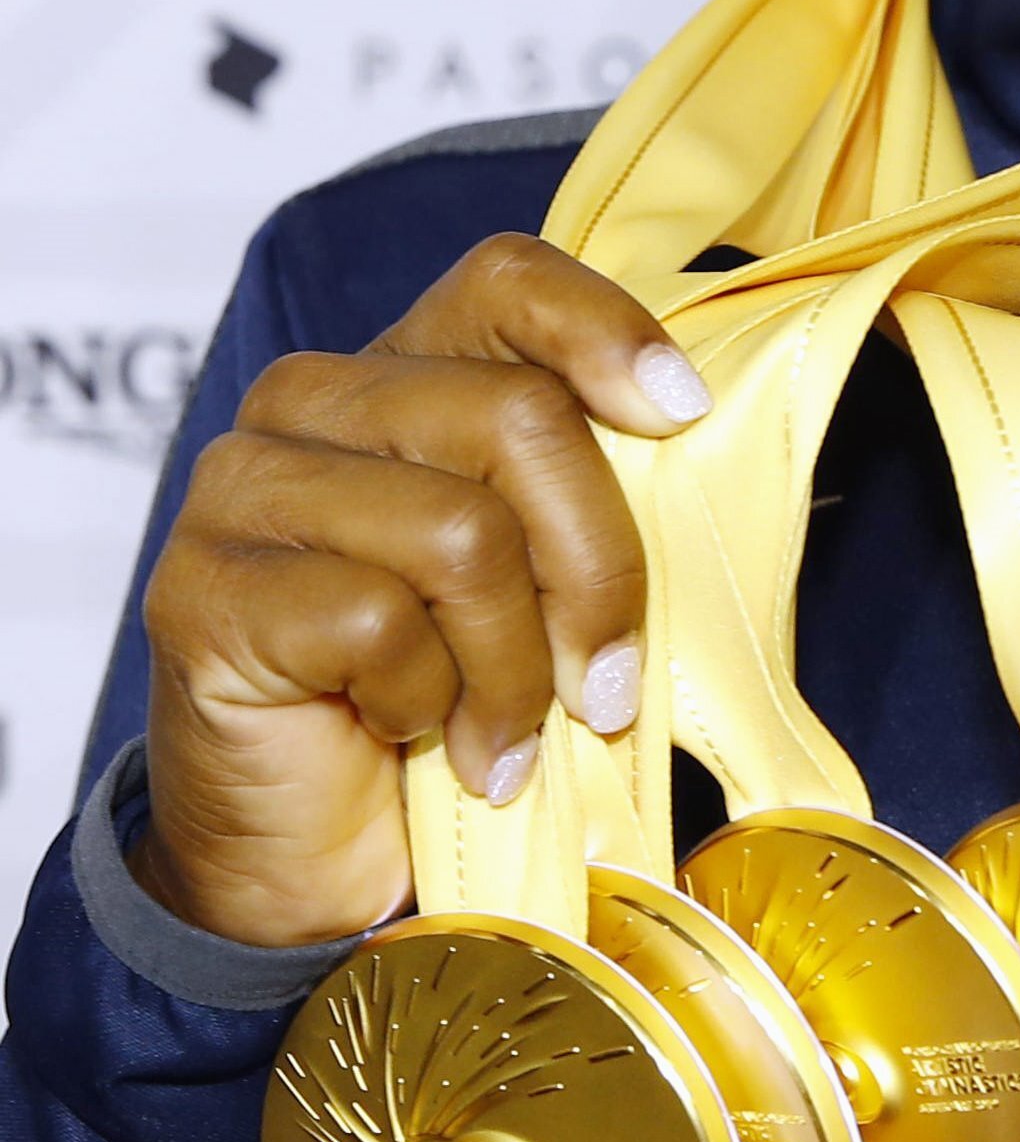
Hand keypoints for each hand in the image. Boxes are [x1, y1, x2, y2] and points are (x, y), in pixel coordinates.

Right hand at [135, 235, 710, 949]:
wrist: (318, 859)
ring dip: (513, 666)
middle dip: (596, 569)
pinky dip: (425, 702)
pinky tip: (410, 736)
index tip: (683, 413)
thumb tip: (694, 430)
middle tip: (608, 686)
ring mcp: (242, 488)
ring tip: (507, 735)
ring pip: (460, 532)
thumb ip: (591, 494)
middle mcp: (310, 401)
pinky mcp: (202, 591)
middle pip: (516, 417)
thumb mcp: (544, 578)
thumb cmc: (451, 703)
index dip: (607, 332)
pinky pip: (374, 623)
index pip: (507, 283)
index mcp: (402, 371)